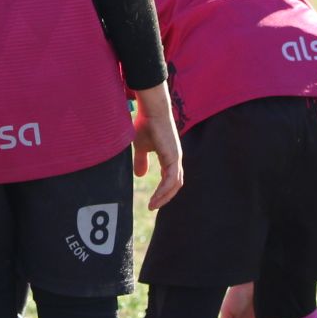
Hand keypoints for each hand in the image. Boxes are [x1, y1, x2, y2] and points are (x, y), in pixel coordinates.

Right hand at [130, 84, 183, 209]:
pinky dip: (164, 191)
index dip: (163, 191)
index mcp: (170, 157)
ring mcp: (176, 158)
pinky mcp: (173, 157)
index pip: (170, 178)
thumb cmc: (146, 124)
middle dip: (165, 198)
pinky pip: (170, 180)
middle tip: (153, 206)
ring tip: (152, 205)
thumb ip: (141, 161)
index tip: (152, 201)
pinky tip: (155, 197)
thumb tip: (140, 175)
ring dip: (164, 197)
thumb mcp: (140, 147)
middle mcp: (175, 159)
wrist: (151, 110)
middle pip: (175, 184)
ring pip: (175, 184)